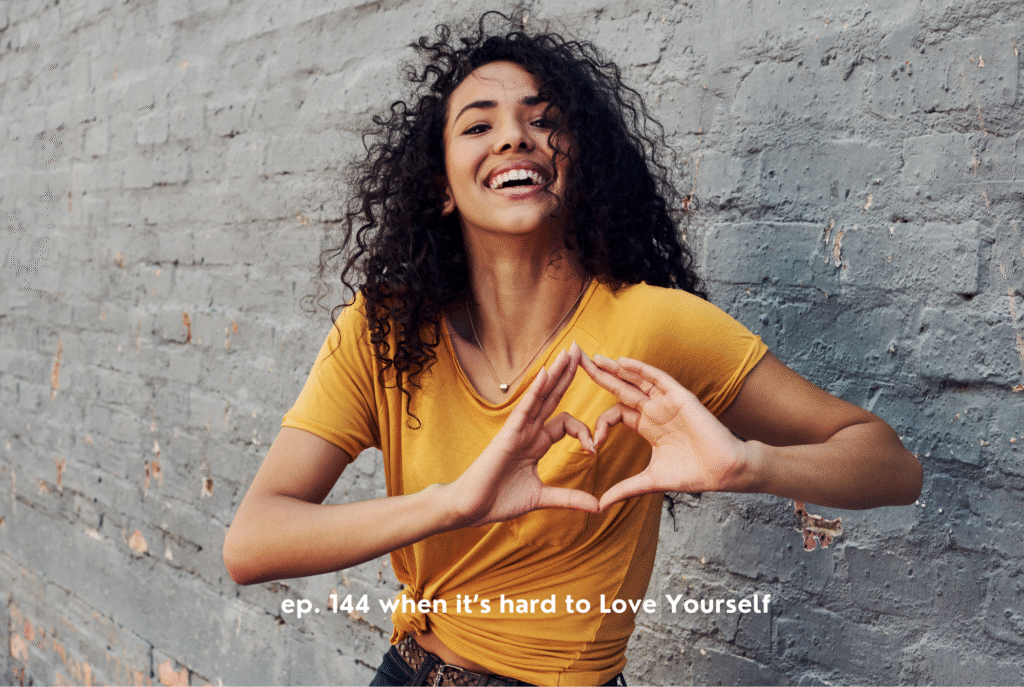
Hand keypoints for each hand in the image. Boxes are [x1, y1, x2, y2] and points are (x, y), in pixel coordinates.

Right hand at [444, 342, 599, 527]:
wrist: (471, 508)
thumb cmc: (499, 500)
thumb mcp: (542, 498)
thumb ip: (569, 498)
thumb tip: (598, 506)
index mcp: (536, 443)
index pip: (566, 423)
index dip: (584, 431)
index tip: (593, 450)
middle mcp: (528, 431)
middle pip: (553, 396)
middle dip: (568, 374)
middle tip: (583, 350)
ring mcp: (518, 430)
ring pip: (541, 395)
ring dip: (557, 373)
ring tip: (571, 351)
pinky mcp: (508, 434)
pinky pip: (525, 408)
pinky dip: (536, 390)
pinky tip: (547, 372)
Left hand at [581, 354, 753, 510]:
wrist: (722, 472)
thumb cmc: (692, 474)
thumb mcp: (649, 481)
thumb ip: (624, 489)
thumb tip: (599, 506)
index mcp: (647, 426)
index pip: (615, 414)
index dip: (600, 424)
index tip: (593, 445)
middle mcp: (654, 410)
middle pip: (620, 388)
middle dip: (598, 375)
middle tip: (575, 361)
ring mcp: (666, 402)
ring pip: (636, 379)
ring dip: (615, 368)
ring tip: (593, 357)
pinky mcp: (680, 397)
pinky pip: (657, 378)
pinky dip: (639, 369)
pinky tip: (621, 362)